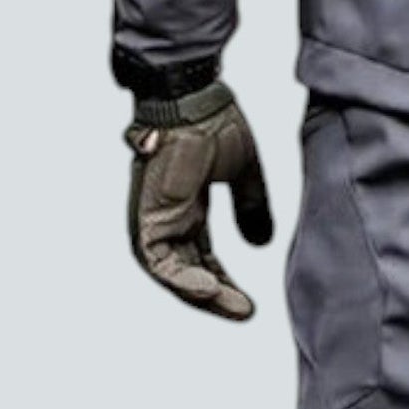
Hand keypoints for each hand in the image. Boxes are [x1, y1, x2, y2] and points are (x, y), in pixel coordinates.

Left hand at [124, 82, 273, 319]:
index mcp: (187, 207)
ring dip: (199, 293)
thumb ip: (250, 206)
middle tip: (243, 311)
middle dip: (215, 294)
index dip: (224, 281)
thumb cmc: (214, 122)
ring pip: (171, 273)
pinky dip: (181, 278)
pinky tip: (207, 289)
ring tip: (230, 306)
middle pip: (188, 270)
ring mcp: (154, 217)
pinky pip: (157, 261)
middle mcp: (168, 217)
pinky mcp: (147, 215)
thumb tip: (262, 244)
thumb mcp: (243, 172)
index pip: (203, 256)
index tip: (247, 302)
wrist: (194, 97)